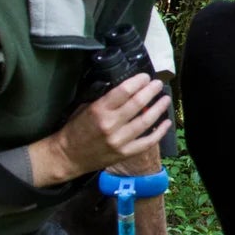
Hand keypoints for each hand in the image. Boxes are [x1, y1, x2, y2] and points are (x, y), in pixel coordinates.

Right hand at [49, 74, 169, 179]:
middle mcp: (111, 125)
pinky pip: (147, 142)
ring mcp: (120, 140)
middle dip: (151, 91)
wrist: (68, 156)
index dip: (138, 81)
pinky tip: (166, 122)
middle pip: (138, 103)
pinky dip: (160, 132)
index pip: (124, 91)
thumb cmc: (75, 130)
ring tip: (165, 99)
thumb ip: (105, 99)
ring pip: (146, 121)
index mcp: (99, 110)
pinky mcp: (125, 153)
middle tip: (158, 84)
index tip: (146, 77)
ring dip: (159, 108)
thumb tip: (126, 88)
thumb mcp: (85, 108)